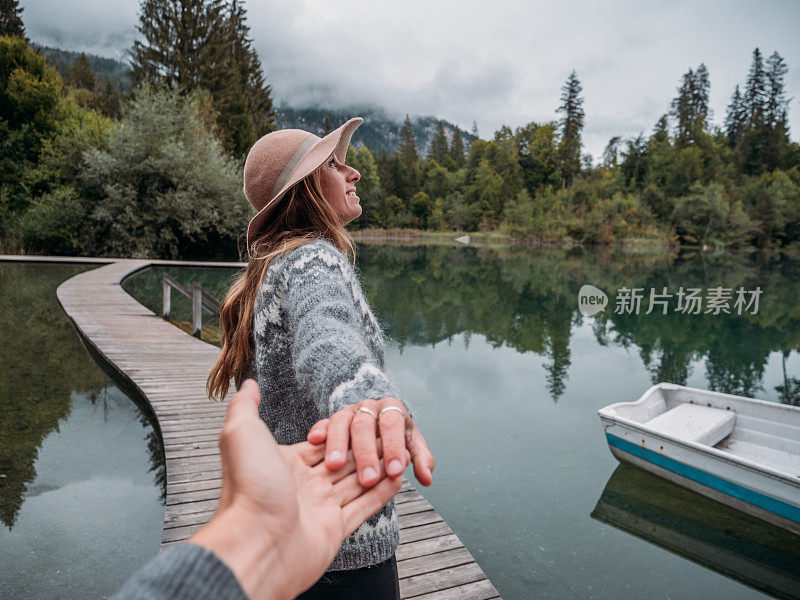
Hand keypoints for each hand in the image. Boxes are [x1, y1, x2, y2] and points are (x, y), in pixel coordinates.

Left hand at [189, 380, 402, 599]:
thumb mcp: (241, 433)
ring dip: (378, 468)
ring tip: (400, 454)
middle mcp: (302, 485)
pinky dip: (382, 494)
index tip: (368, 418)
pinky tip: (397, 480)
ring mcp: (319, 508)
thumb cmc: (249, 485)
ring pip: (356, 484)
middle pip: (343, 461)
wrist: (256, 542)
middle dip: (367, 449)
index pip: (323, 442)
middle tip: (391, 435)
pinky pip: (363, 508)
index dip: (346, 432)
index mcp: (285, 463)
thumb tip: (248, 383)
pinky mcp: (333, 530)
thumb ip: (246, 405)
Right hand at [307, 398, 434, 487]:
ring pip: (341, 422)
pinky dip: (319, 430)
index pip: (394, 424)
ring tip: (335, 465)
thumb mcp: (411, 446)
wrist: (376, 421)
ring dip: (338, 443)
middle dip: (366, 452)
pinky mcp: (330, 419)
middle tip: (368, 478)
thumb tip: (427, 477)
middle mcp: (369, 407)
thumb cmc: (395, 438)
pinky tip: (314, 442)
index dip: (394, 447)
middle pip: (365, 425)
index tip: (395, 471)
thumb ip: (420, 459)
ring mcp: (348, 412)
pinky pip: (323, 422)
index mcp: (393, 410)